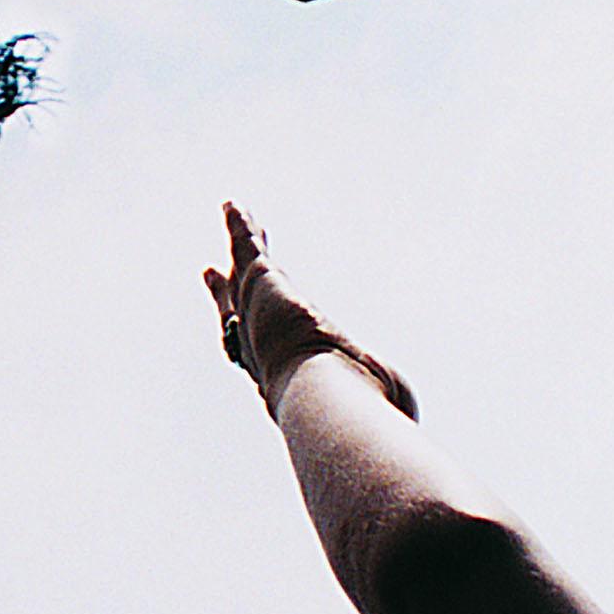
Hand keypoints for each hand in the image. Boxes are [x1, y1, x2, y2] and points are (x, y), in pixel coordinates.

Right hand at [204, 201, 415, 424]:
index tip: (239, 326)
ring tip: (231, 220)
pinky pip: (245, 247)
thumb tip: (402, 407)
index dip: (248, 337)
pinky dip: (239, 227)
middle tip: (210, 273)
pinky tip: (233, 206)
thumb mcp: (367, 399)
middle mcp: (259, 345)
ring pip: (242, 272)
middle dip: (223, 293)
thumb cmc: (348, 407)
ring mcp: (256, 311)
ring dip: (238, 246)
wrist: (324, 395)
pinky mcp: (260, 282)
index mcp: (277, 376)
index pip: (257, 351)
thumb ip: (377, 397)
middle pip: (236, 310)